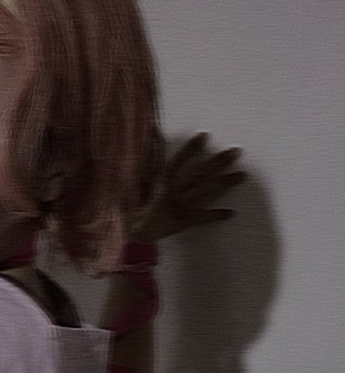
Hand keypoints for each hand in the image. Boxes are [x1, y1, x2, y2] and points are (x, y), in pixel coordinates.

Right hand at [128, 132, 248, 242]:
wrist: (131, 236)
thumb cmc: (131, 209)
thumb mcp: (135, 184)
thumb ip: (145, 164)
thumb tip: (151, 136)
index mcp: (160, 184)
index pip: (178, 163)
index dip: (190, 150)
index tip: (204, 136)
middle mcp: (174, 194)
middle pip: (199, 175)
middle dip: (218, 162)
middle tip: (236, 152)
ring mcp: (181, 208)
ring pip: (206, 193)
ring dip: (225, 184)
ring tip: (242, 175)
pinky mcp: (183, 222)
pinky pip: (201, 218)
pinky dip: (215, 216)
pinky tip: (230, 213)